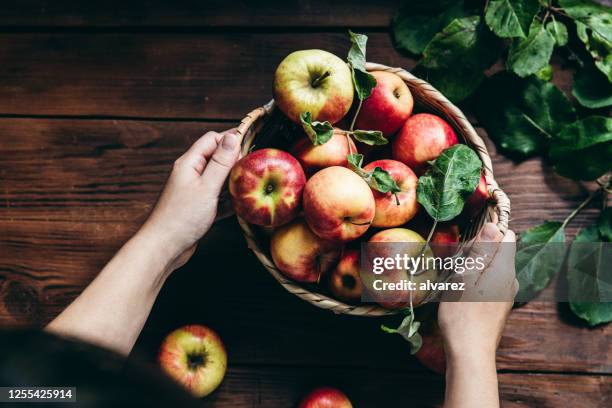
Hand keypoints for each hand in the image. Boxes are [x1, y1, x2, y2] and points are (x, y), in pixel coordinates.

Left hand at [140, 129, 240, 270]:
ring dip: (233, 182)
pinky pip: (217, 197)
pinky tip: (240, 205)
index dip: (231, 140)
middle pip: (216, 158)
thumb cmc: (181, 218)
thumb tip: (232, 136)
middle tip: (252, 169)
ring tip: (249, 187)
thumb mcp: (207, 187)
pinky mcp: (198, 207)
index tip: (249, 147)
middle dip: (235, 162)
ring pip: (218, 179)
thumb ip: (221, 162)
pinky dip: (229, 200)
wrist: (164, 247)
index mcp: (189, 163)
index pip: (212, 139)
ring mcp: (194, 191)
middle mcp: (190, 174)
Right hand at [438, 223, 517, 358]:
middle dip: (477, 251)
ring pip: (491, 267)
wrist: (470, 353)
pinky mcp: (499, 305)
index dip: (488, 232)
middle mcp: (511, 280)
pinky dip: (476, 281)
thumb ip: (481, 251)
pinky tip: (461, 293)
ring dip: (473, 267)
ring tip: (456, 281)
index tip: (468, 243)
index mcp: (505, 270)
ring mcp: (506, 294)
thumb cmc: (463, 315)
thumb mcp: (466, 277)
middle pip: (498, 251)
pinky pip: (489, 281)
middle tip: (457, 266)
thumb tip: (493, 226)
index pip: (507, 235)